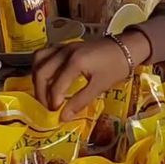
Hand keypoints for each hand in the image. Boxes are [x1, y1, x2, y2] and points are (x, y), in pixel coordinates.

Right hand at [31, 32, 150, 116]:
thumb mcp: (100, 86)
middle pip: (42, 72)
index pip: (56, 85)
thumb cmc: (115, 67)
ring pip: (39, 60)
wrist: (126, 47)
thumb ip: (80, 101)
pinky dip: (40, 65)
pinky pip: (44, 53)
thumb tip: (63, 118)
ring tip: (43, 93)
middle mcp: (65, 52)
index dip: (53, 101)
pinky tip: (45, 77)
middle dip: (40, 92)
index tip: (55, 113)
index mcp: (75, 62)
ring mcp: (64, 46)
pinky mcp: (65, 45)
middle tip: (46, 106)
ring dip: (37, 78)